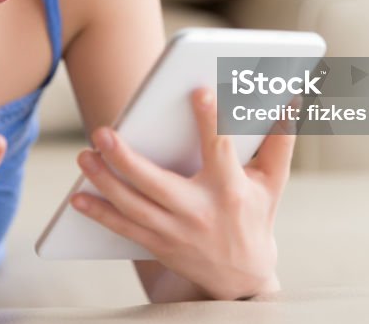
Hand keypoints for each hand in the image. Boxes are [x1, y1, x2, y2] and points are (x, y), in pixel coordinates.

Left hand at [70, 88, 294, 300]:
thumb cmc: (257, 216)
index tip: (198, 90)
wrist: (243, 278)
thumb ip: (280, 140)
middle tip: (103, 132)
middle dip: (126, 159)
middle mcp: (200, 212)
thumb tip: (291, 100)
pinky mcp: (159, 245)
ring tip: (85, 155)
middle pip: (156, 184)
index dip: (211, 119)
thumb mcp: (272, 182)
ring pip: (132, 206)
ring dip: (104, 181)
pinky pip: (123, 228)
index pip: (220, 149)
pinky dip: (99, 212)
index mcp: (231, 189)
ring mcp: (175, 232)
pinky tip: (78, 196)